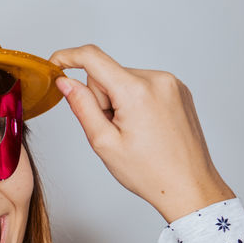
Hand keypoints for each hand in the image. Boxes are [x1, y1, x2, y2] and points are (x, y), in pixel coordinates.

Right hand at [49, 44, 233, 222]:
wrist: (189, 185)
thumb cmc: (149, 172)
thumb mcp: (104, 143)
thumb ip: (81, 107)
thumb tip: (65, 82)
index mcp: (136, 91)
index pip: (92, 57)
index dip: (67, 57)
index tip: (54, 65)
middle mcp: (157, 79)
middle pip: (108, 75)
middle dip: (102, 99)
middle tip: (113, 131)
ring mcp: (171, 83)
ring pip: (125, 80)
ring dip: (120, 102)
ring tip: (133, 132)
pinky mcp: (178, 90)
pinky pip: (143, 86)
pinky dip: (136, 102)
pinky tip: (145, 128)